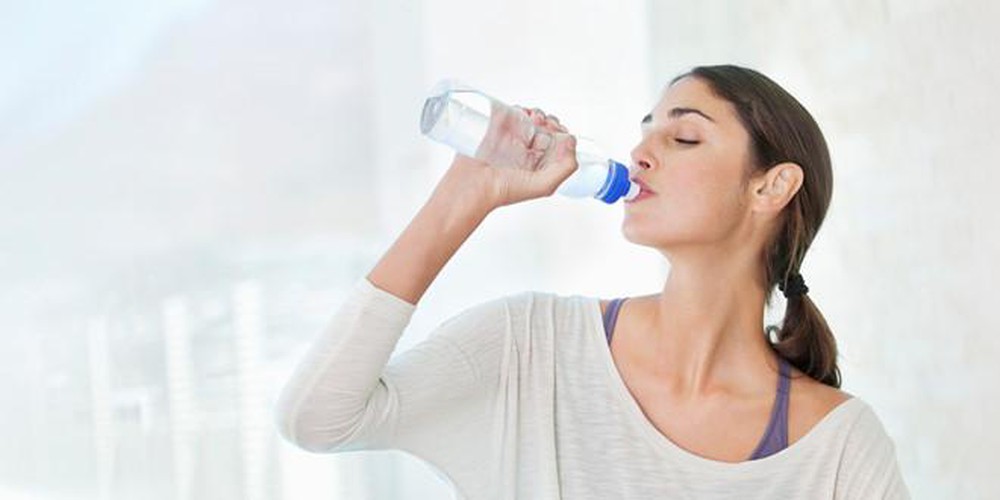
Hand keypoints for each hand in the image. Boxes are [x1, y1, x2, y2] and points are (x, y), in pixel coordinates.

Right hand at [447, 107, 577, 208]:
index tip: (556, 132)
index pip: (558, 143)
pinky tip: (519, 113)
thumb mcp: (544, 185)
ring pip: (530, 118)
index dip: (561, 133)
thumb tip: (570, 140)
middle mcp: (526, 152)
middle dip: (549, 121)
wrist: (472, 185)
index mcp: (539, 165)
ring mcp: (510, 139)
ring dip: (535, 113)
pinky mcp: (495, 130)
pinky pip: (510, 112)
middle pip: (545, 127)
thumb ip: (565, 167)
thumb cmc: (503, 190)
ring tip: (531, 118)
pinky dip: (517, 108)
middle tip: (543, 123)